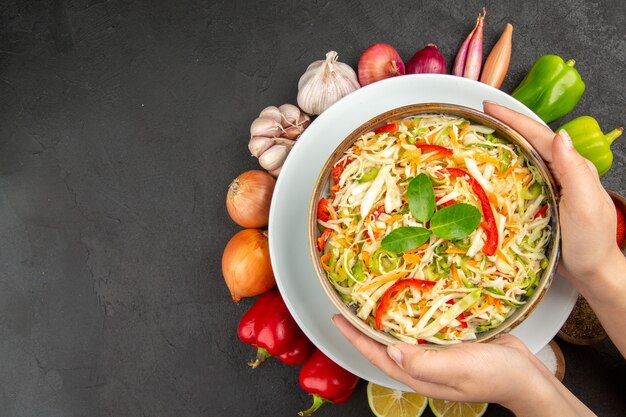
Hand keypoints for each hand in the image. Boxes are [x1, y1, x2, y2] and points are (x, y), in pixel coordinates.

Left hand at [333, 315, 586, 415]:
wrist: (527, 376)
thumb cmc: (495, 375)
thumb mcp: (457, 370)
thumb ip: (423, 363)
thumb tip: (390, 351)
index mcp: (419, 374)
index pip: (376, 355)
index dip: (355, 337)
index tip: (337, 318)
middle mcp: (422, 364)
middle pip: (384, 344)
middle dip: (364, 325)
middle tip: (350, 302)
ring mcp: (435, 353)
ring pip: (402, 334)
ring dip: (385, 317)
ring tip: (371, 297)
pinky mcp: (449, 341)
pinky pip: (423, 326)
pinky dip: (411, 312)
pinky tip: (409, 297)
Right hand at [483, 102, 620, 293]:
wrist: (593, 272)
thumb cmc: (591, 242)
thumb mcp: (585, 205)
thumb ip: (574, 171)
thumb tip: (560, 136)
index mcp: (571, 167)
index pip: (539, 135)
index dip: (513, 119)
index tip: (488, 107)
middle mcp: (561, 172)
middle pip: (530, 141)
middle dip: (505, 125)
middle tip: (478, 118)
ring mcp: (550, 187)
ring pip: (524, 157)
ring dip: (503, 145)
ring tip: (478, 139)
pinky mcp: (540, 202)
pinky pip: (519, 178)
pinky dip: (504, 169)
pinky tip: (489, 173)